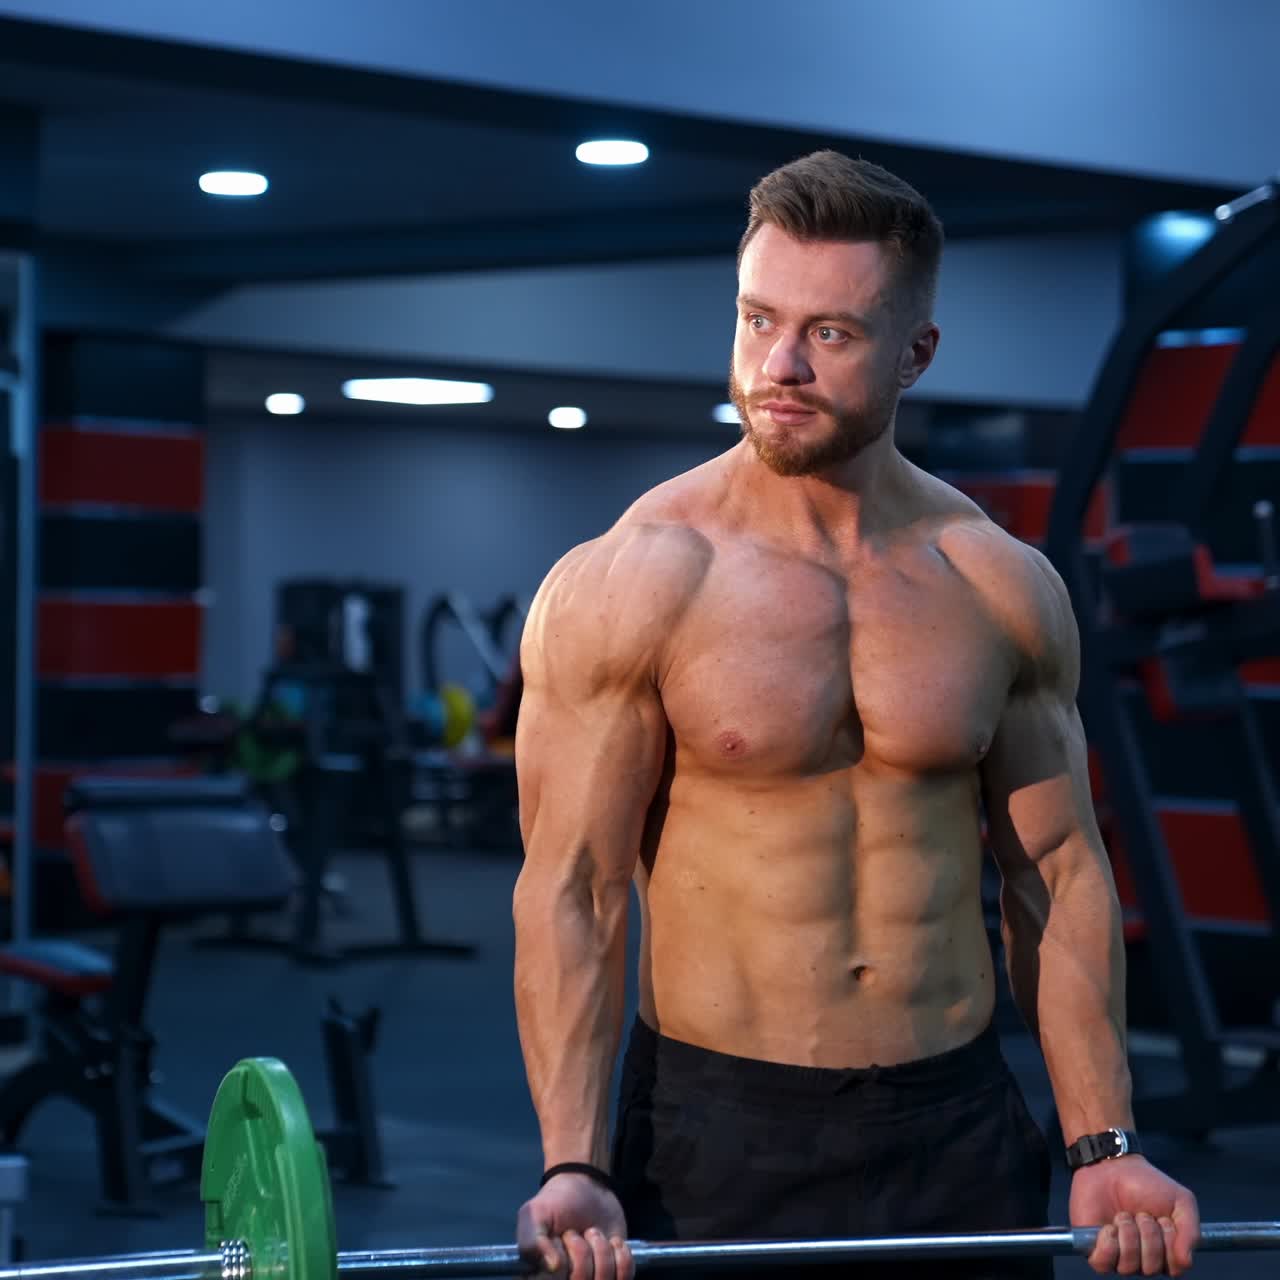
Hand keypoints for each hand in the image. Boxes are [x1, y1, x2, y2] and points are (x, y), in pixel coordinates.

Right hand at [516, 1171, 632, 1278]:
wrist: (585, 1186)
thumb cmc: (555, 1203)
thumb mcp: (533, 1215)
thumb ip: (531, 1242)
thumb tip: (553, 1267)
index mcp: (541, 1275)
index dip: (560, 1260)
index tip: (559, 1239)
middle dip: (581, 1250)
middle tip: (576, 1233)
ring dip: (601, 1249)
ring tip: (592, 1234)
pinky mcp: (616, 1274)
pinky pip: (625, 1276)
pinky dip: (620, 1253)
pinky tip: (611, 1241)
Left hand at [1070, 1155, 1199, 1274]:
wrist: (1112, 1166)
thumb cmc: (1147, 1184)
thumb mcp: (1182, 1202)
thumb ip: (1191, 1232)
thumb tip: (1186, 1260)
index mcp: (1164, 1252)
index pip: (1174, 1267)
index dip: (1170, 1243)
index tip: (1163, 1219)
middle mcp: (1142, 1259)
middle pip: (1151, 1268)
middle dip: (1148, 1236)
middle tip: (1141, 1214)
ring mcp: (1117, 1256)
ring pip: (1128, 1266)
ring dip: (1128, 1235)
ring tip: (1124, 1215)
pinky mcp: (1094, 1249)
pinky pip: (1103, 1264)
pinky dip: (1108, 1244)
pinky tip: (1109, 1227)